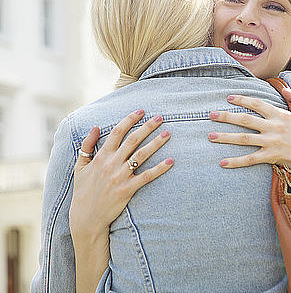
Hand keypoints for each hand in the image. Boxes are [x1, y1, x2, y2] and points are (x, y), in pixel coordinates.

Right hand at [69, 109, 173, 236]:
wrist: (86, 218)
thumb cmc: (83, 192)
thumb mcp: (79, 167)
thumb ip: (86, 146)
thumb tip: (94, 127)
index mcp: (100, 156)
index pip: (116, 132)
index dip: (130, 120)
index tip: (141, 111)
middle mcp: (111, 164)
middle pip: (132, 140)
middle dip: (147, 127)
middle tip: (160, 117)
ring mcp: (120, 176)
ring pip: (141, 155)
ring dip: (156, 143)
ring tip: (168, 134)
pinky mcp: (128, 189)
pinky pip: (147, 176)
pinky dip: (160, 168)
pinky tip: (171, 161)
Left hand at [208, 89, 290, 219]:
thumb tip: (285, 90)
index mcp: (281, 115)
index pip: (257, 103)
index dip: (242, 99)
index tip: (229, 97)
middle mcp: (274, 127)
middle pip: (245, 119)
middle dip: (226, 116)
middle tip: (210, 115)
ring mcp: (272, 142)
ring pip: (243, 138)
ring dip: (225, 137)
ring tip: (210, 136)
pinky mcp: (272, 157)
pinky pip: (250, 159)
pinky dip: (236, 161)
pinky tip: (222, 163)